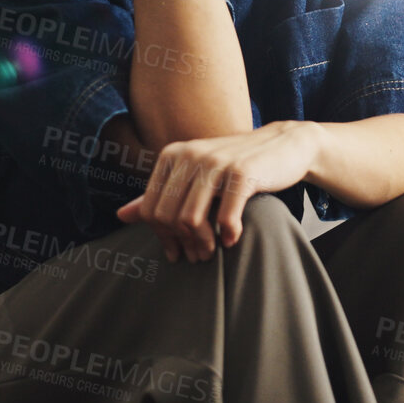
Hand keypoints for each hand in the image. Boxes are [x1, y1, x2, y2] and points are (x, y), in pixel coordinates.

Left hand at [116, 120, 320, 261]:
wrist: (283, 146)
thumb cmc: (235, 166)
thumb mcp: (195, 176)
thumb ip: (160, 195)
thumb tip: (120, 215)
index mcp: (172, 155)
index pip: (150, 207)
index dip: (161, 236)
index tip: (178, 250)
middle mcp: (189, 154)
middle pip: (167, 216)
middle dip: (181, 243)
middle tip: (198, 257)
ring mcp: (215, 162)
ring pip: (190, 219)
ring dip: (202, 244)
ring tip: (213, 252)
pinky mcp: (242, 172)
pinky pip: (224, 216)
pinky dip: (227, 234)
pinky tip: (233, 239)